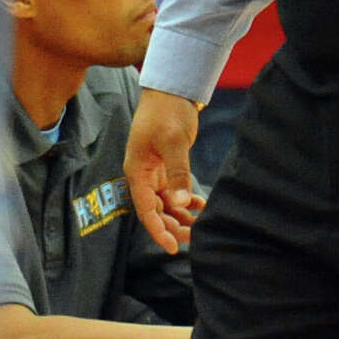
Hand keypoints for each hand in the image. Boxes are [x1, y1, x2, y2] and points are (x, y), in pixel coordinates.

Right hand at [124, 89, 205, 254]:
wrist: (171, 91)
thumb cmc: (167, 112)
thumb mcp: (174, 142)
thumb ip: (177, 172)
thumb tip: (180, 201)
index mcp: (137, 172)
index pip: (146, 210)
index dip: (158, 231)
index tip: (173, 247)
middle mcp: (143, 176)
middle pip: (156, 211)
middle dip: (173, 226)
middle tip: (195, 237)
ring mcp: (154, 172)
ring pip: (166, 203)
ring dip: (181, 215)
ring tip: (201, 225)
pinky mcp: (167, 166)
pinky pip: (174, 190)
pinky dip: (186, 200)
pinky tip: (201, 205)